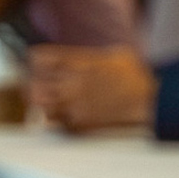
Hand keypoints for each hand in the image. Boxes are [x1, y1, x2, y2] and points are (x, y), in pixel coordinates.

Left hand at [28, 45, 156, 132]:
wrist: (147, 100)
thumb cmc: (135, 76)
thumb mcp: (113, 54)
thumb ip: (90, 57)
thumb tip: (80, 59)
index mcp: (77, 62)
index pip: (39, 59)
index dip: (34, 62)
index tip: (37, 66)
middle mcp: (70, 82)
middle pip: (32, 82)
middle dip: (32, 84)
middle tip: (34, 87)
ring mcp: (72, 104)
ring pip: (37, 104)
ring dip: (39, 103)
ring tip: (46, 103)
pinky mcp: (78, 124)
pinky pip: (52, 122)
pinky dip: (52, 119)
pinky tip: (62, 116)